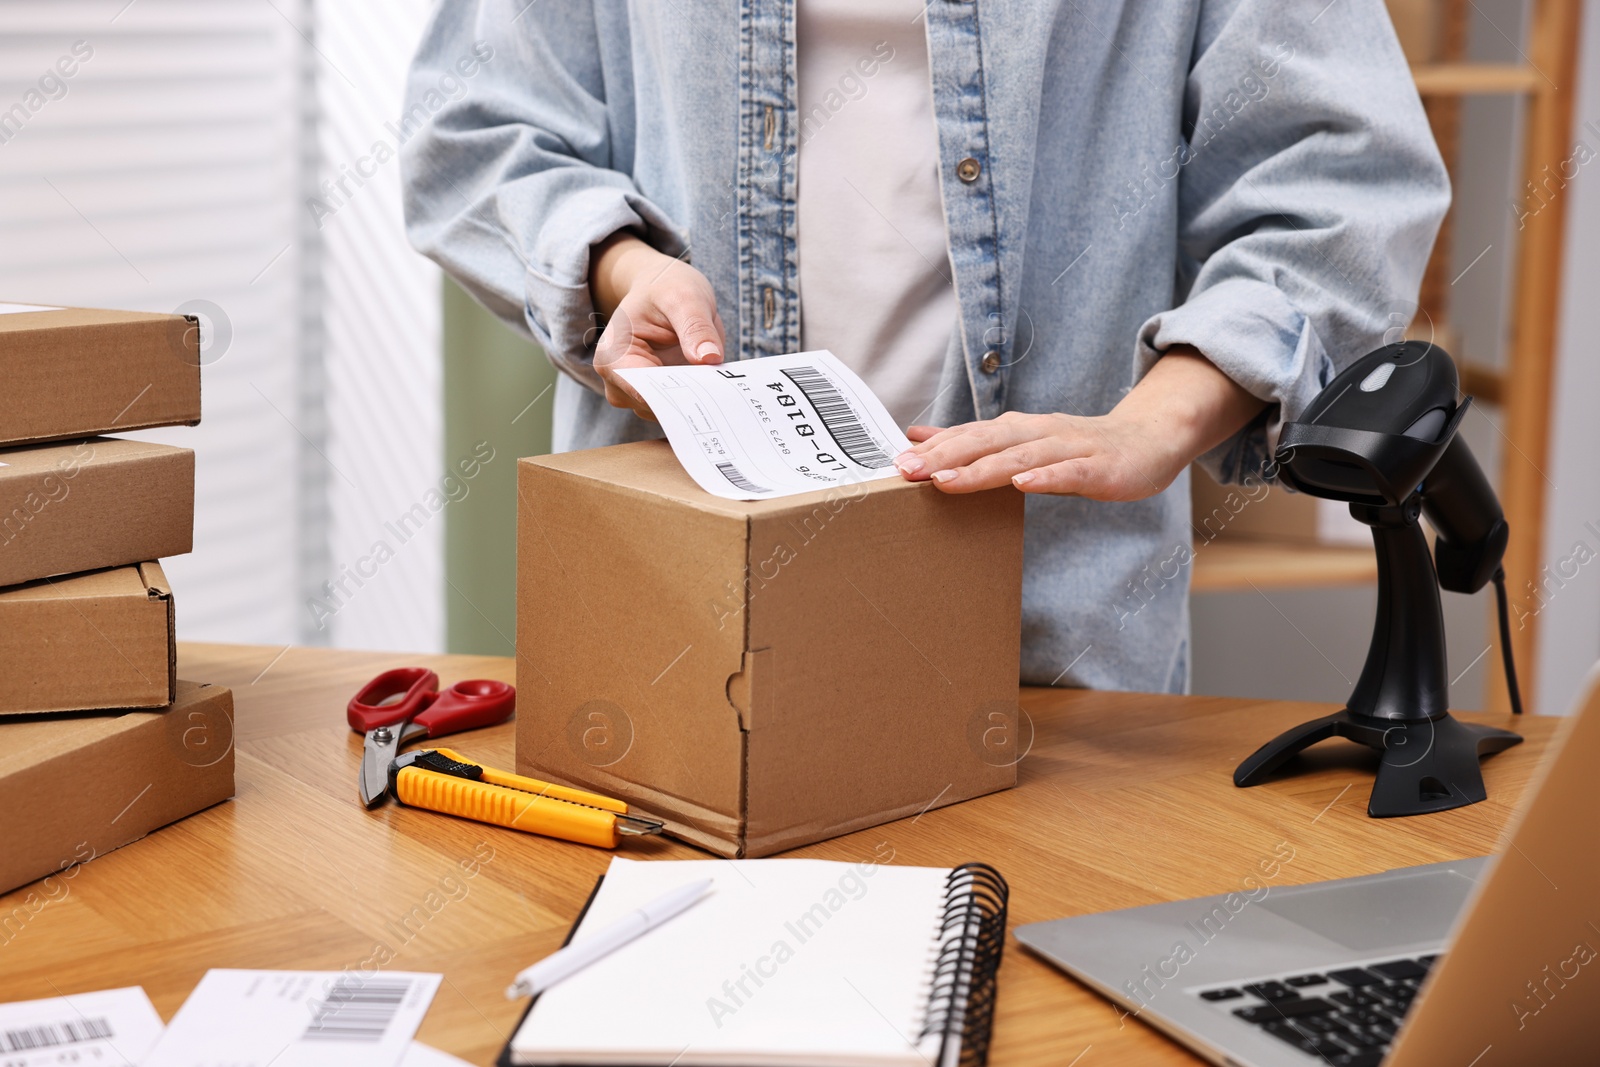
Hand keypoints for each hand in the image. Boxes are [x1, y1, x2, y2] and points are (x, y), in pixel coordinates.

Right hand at [589, 233, 725, 418]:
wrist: (663, 288)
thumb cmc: (665, 287)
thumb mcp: (685, 297)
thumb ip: (695, 326)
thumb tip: (710, 358)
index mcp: (612, 356)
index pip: (639, 390)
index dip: (672, 395)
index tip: (704, 395)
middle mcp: (619, 382)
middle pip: (654, 407)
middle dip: (688, 401)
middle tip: (724, 394)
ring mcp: (639, 393)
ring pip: (670, 414)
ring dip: (697, 403)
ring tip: (722, 387)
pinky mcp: (662, 396)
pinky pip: (681, 408)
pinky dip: (700, 400)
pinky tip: (719, 389)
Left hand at [894, 410, 1189, 500]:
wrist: (1148, 440)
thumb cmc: (1078, 447)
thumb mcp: (1020, 440)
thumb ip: (971, 440)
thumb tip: (917, 436)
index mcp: (1018, 429)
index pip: (969, 436)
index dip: (933, 448)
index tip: (895, 463)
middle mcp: (1039, 432)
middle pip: (987, 442)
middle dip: (945, 456)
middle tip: (908, 472)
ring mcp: (1070, 448)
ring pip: (1022, 456)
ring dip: (983, 468)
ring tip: (948, 481)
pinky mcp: (1100, 467)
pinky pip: (1071, 472)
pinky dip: (1047, 476)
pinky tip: (1025, 484)